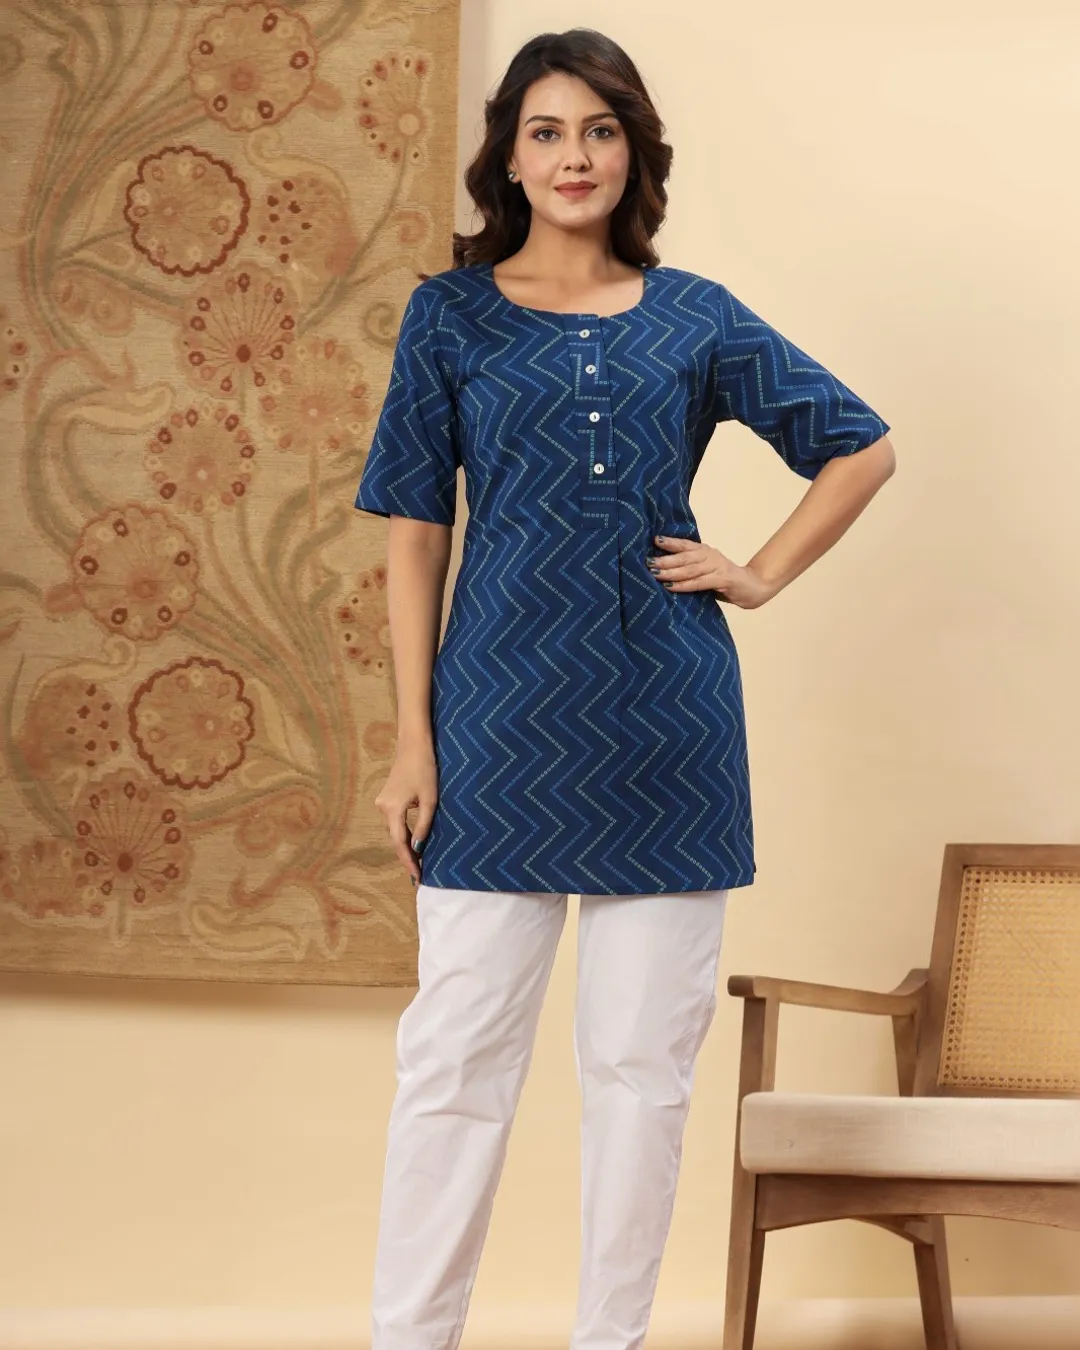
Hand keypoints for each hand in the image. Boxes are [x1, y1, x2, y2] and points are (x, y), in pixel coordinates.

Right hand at [374, 740, 437, 884]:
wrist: (414, 745)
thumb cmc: (425, 769)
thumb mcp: (429, 799)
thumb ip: (423, 825)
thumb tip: (418, 848)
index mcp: (392, 809)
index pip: (400, 843)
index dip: (409, 861)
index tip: (417, 877)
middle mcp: (383, 808)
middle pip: (395, 838)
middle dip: (407, 856)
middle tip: (419, 875)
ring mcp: (383, 802)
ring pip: (395, 830)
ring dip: (406, 845)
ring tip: (419, 862)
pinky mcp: (387, 798)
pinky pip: (395, 821)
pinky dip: (404, 833)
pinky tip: (414, 842)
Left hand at [648, 534, 776, 609]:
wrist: (754, 587)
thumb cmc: (725, 581)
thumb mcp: (706, 571)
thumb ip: (690, 569)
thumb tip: (663, 572)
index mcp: (705, 551)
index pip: (685, 544)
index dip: (670, 542)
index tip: (654, 540)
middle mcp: (710, 555)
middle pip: (684, 556)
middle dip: (665, 559)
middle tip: (648, 561)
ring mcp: (717, 566)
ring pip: (690, 568)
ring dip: (670, 572)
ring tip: (655, 573)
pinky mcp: (723, 579)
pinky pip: (699, 582)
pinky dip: (683, 585)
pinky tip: (670, 586)